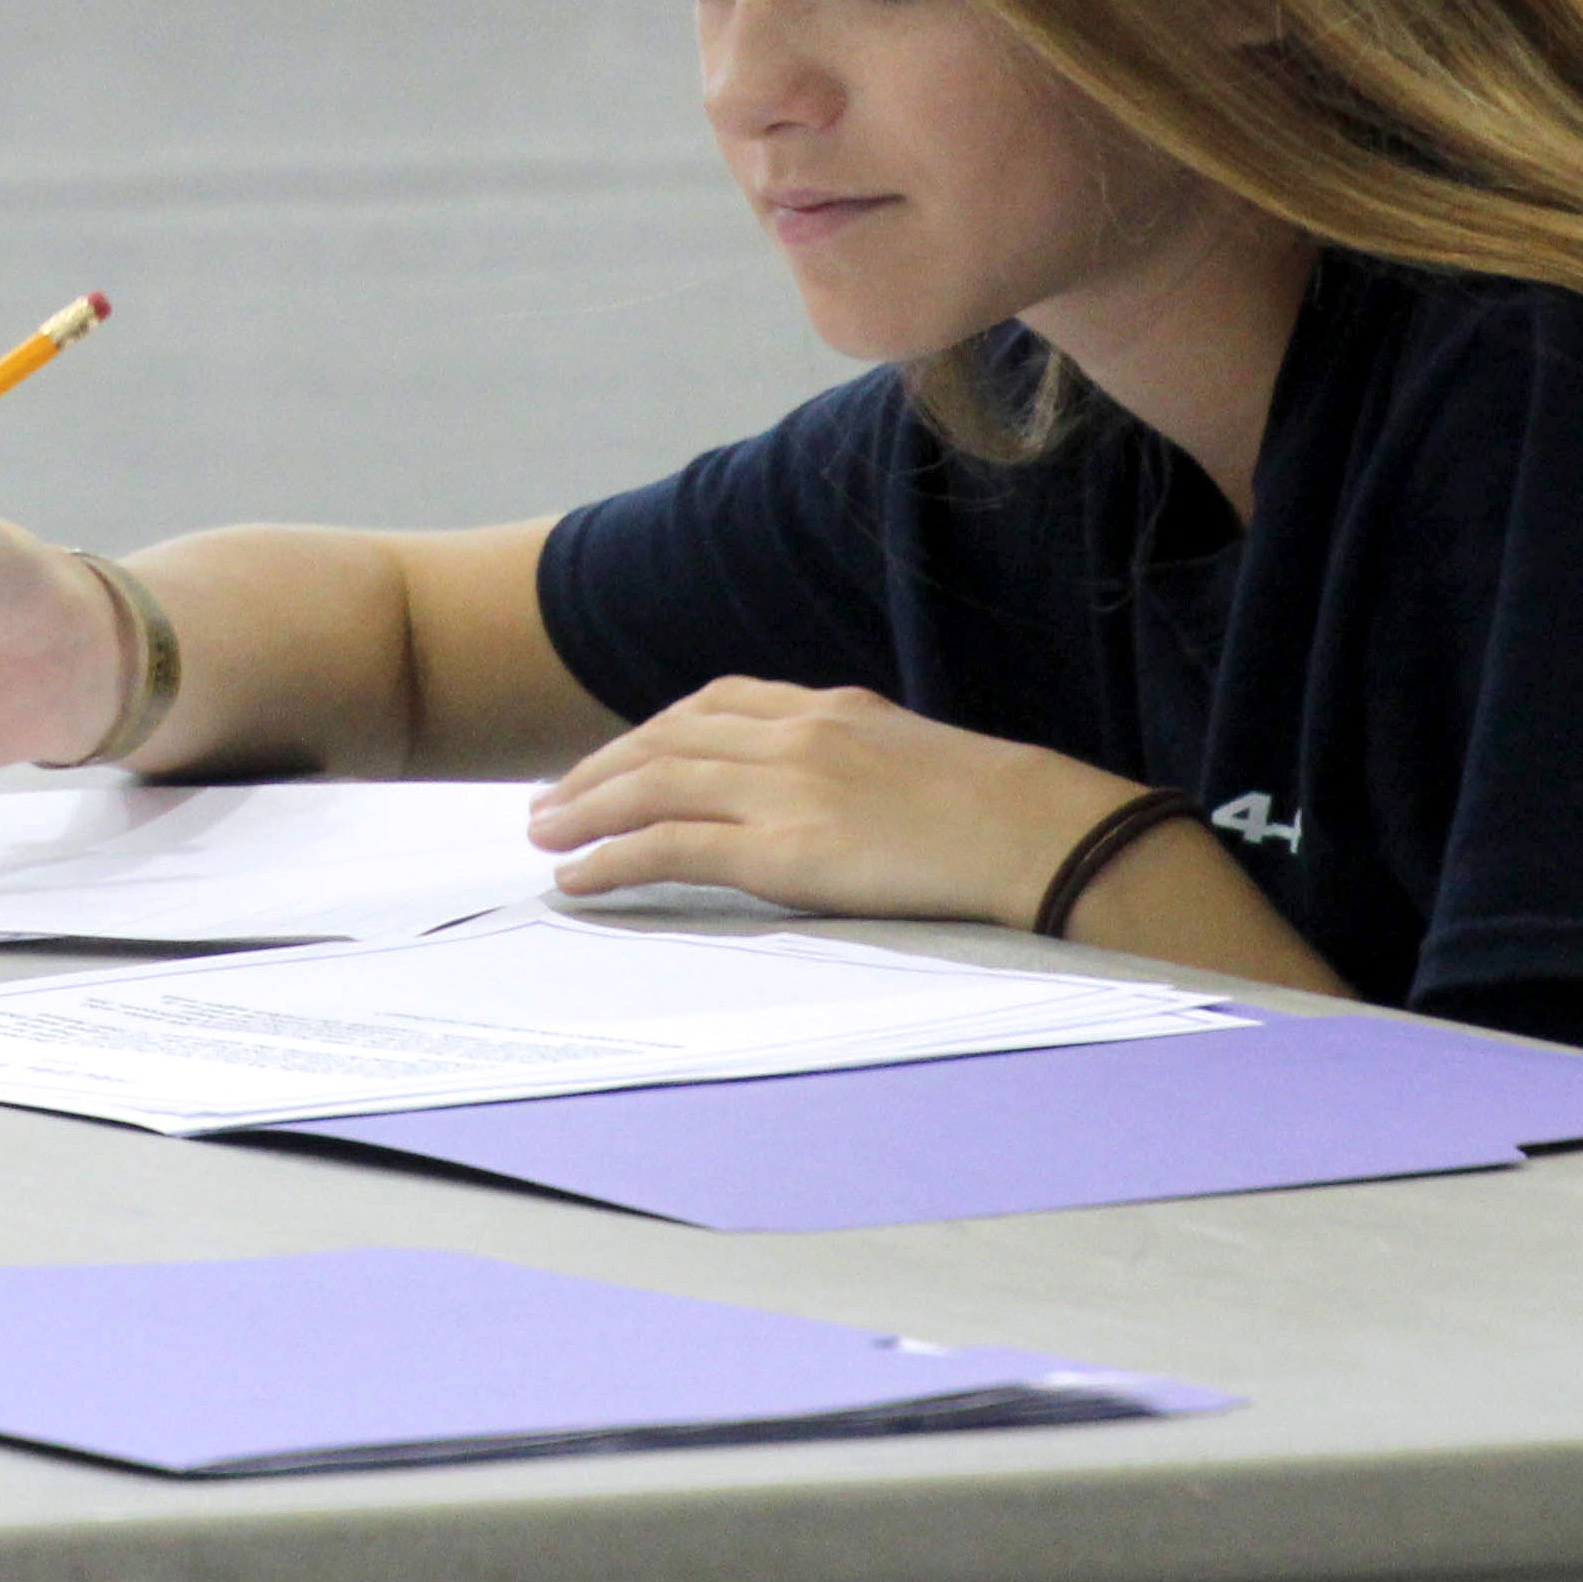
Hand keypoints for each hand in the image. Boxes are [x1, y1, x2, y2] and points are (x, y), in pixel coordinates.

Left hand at [524, 677, 1141, 927]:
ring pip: (652, 787)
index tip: (611, 758)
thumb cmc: (993, 809)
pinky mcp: (781, 851)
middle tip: (547, 800)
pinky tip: (577, 876)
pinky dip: (611, 859)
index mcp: (825, 706)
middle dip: (597, 770)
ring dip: (585, 810)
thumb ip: (849, 755)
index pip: (710, 704)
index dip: (647, 732)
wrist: (1040, 832)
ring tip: (542, 835)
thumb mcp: (909, 753)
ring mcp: (783, 789)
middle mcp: (792, 734)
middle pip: (665, 742)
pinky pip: (670, 849)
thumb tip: (820, 785)